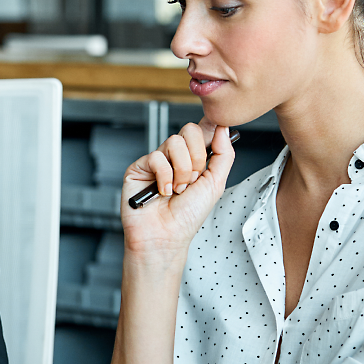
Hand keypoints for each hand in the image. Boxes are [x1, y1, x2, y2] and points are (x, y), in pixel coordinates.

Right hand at [119, 121, 234, 263]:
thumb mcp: (215, 184)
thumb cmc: (188, 217)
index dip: (210, 127)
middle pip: (189, 131)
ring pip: (174, 142)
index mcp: (194, 159)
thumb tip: (223, 128)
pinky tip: (163, 191)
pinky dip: (165, 177)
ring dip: (182, 171)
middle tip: (193, 180)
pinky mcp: (139, 166)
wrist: (166, 236)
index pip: (202, 131)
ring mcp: (157, 161)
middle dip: (197, 158)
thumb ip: (224, 155)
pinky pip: (156, 157)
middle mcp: (175, 157)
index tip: (217, 132)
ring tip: (178, 189)